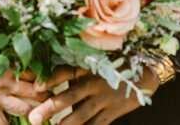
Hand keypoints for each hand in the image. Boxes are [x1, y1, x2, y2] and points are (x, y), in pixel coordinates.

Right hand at [0, 48, 49, 124]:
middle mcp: (5, 83)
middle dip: (48, 97)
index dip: (47, 77)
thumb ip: (5, 59)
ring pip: (25, 110)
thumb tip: (19, 61)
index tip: (56, 79)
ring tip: (44, 114)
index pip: (35, 73)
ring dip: (36, 113)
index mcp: (7, 65)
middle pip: (35, 93)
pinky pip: (3, 124)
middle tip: (56, 98)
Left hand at [27, 66, 158, 124]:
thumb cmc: (114, 64)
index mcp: (88, 67)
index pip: (65, 71)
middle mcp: (94, 83)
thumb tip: (49, 75)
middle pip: (69, 96)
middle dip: (50, 108)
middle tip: (34, 118)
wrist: (146, 72)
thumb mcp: (96, 61)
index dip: (50, 79)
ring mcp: (104, 99)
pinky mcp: (113, 112)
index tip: (36, 87)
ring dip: (65, 124)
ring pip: (81, 115)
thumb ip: (76, 67)